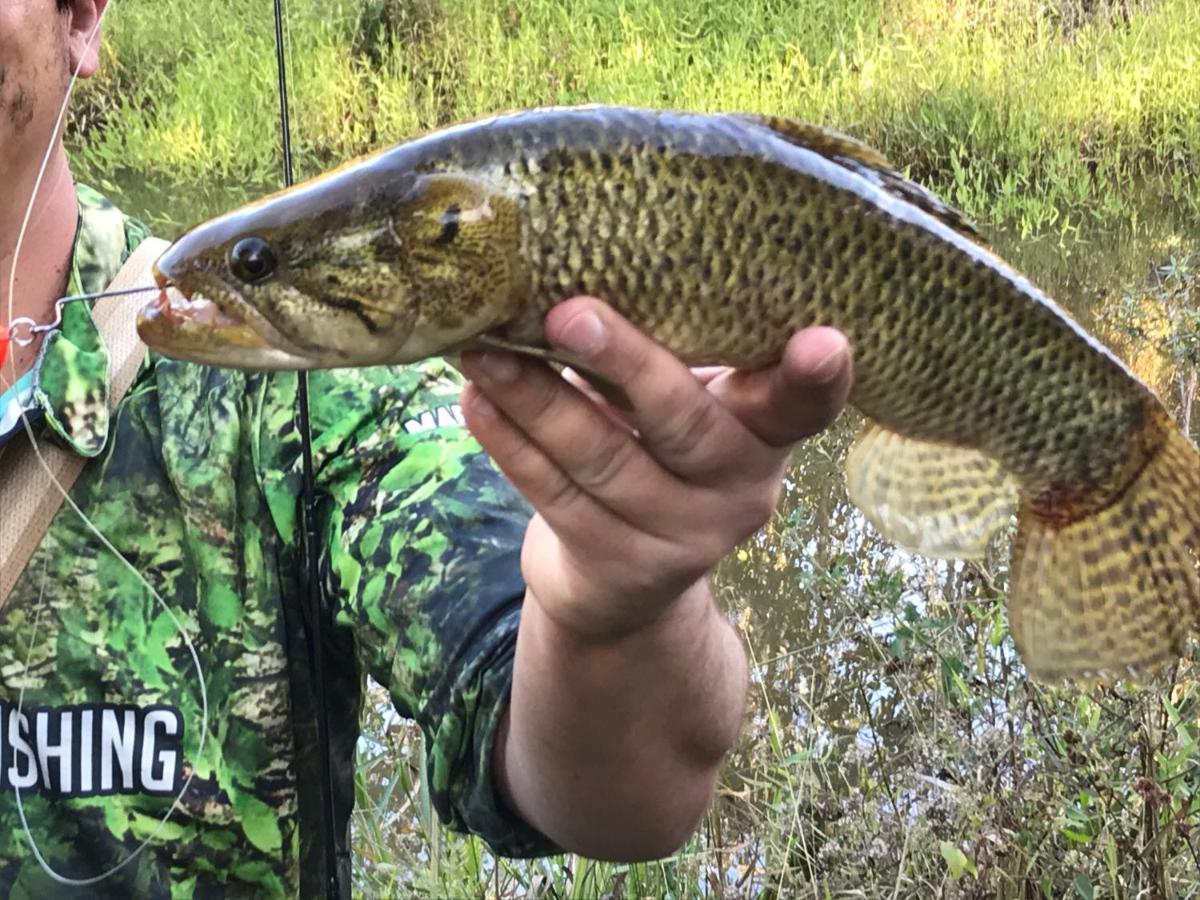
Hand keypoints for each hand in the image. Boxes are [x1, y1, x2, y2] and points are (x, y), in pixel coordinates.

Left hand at [459, 297, 852, 640]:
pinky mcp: (619, 567)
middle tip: (568, 313)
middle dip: (626, 365)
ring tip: (483, 351)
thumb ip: (672, 354)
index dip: (818, 378)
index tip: (824, 340)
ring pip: (603, 461)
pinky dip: (511, 444)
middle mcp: (740, 491)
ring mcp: (681, 539)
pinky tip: (478, 401)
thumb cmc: (657, 453)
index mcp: (767, 436)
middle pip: (684, 426)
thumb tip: (584, 261)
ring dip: (535, 400)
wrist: (626, 579)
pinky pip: (556, 497)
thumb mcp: (689, 408)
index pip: (804, 406)